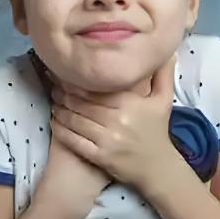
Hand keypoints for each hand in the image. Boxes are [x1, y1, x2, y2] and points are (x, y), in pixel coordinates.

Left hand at [47, 54, 178, 190]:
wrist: (158, 167)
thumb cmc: (157, 131)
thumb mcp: (165, 100)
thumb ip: (164, 74)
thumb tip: (166, 51)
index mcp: (130, 103)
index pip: (95, 88)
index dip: (76, 81)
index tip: (65, 74)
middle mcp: (117, 120)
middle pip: (82, 103)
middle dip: (64, 94)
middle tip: (53, 86)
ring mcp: (107, 140)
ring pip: (75, 120)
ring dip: (59, 109)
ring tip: (53, 101)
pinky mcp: (99, 156)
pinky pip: (73, 140)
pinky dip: (60, 130)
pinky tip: (54, 122)